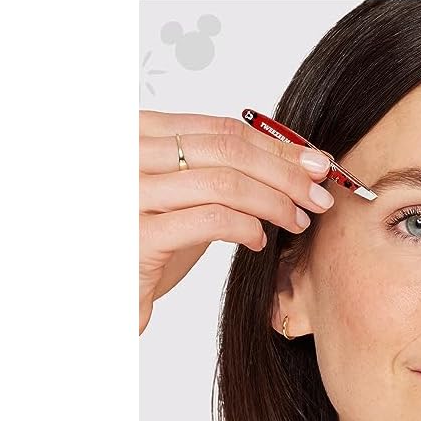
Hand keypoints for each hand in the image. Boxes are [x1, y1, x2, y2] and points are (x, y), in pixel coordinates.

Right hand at [139, 110, 332, 334]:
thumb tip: (293, 158)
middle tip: (318, 194)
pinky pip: (211, 220)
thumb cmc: (140, 240)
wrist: (102, 291)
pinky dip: (247, 228)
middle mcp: (128, 155)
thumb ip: (219, 169)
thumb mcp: (181, 194)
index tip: (315, 162)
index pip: (223, 129)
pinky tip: (259, 241)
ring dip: (274, 202)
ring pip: (225, 183)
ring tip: (297, 220)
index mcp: (138, 133)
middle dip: (285, 173)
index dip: (276, 146)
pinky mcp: (137, 236)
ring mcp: (129, 193)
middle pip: (229, 152)